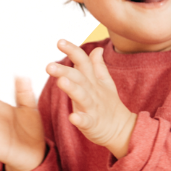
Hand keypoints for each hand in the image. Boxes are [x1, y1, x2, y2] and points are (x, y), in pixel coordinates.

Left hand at [45, 40, 136, 158]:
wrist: (122, 128)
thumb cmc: (109, 105)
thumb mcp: (105, 83)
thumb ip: (98, 66)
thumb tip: (96, 49)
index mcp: (93, 81)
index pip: (83, 62)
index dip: (72, 51)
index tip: (60, 41)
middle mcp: (93, 91)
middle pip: (79, 77)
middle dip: (65, 70)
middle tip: (49, 65)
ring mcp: (93, 107)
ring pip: (82, 96)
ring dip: (72, 88)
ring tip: (61, 82)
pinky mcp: (93, 123)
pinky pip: (86, 121)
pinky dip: (80, 119)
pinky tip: (73, 117)